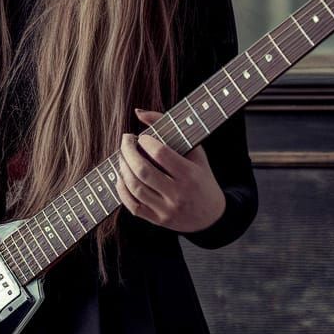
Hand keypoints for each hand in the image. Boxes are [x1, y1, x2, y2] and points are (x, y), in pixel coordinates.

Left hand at [116, 107, 225, 233]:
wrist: (212, 216)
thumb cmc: (202, 178)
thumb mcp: (196, 153)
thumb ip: (172, 130)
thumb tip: (139, 112)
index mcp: (190, 175)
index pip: (161, 154)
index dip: (145, 141)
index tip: (141, 136)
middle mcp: (178, 193)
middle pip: (143, 170)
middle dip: (127, 151)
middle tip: (125, 141)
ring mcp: (167, 209)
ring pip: (135, 188)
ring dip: (122, 168)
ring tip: (122, 156)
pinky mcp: (158, 220)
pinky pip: (132, 206)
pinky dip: (121, 189)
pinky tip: (121, 177)